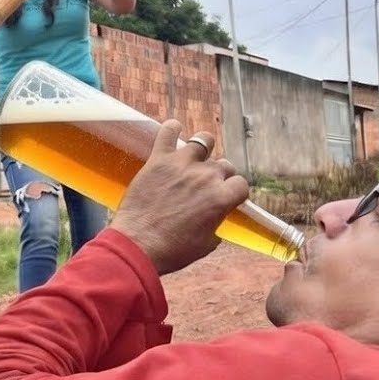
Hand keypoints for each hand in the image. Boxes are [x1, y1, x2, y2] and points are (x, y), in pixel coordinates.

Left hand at [109, 120, 249, 275]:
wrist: (138, 245)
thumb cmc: (172, 250)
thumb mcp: (205, 245)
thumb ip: (216, 227)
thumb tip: (216, 222)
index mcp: (221, 199)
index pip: (241, 184)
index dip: (235, 191)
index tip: (228, 196)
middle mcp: (205, 177)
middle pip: (224, 165)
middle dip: (219, 175)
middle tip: (207, 185)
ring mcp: (182, 165)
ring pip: (204, 141)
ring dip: (204, 148)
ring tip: (197, 155)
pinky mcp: (159, 160)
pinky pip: (168, 132)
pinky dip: (172, 128)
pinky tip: (174, 130)